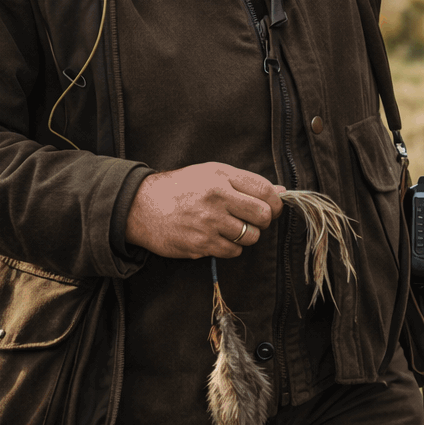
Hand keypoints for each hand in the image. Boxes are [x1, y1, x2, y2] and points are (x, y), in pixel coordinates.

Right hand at [125, 162, 284, 258]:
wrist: (142, 206)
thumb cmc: (180, 187)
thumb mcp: (211, 173)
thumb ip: (246, 181)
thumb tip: (280, 190)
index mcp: (222, 177)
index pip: (265, 191)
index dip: (276, 202)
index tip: (273, 207)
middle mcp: (217, 199)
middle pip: (263, 216)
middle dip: (264, 220)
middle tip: (254, 219)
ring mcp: (208, 223)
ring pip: (250, 236)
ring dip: (247, 235)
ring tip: (232, 228)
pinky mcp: (200, 245)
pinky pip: (232, 251)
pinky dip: (231, 247)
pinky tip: (219, 238)